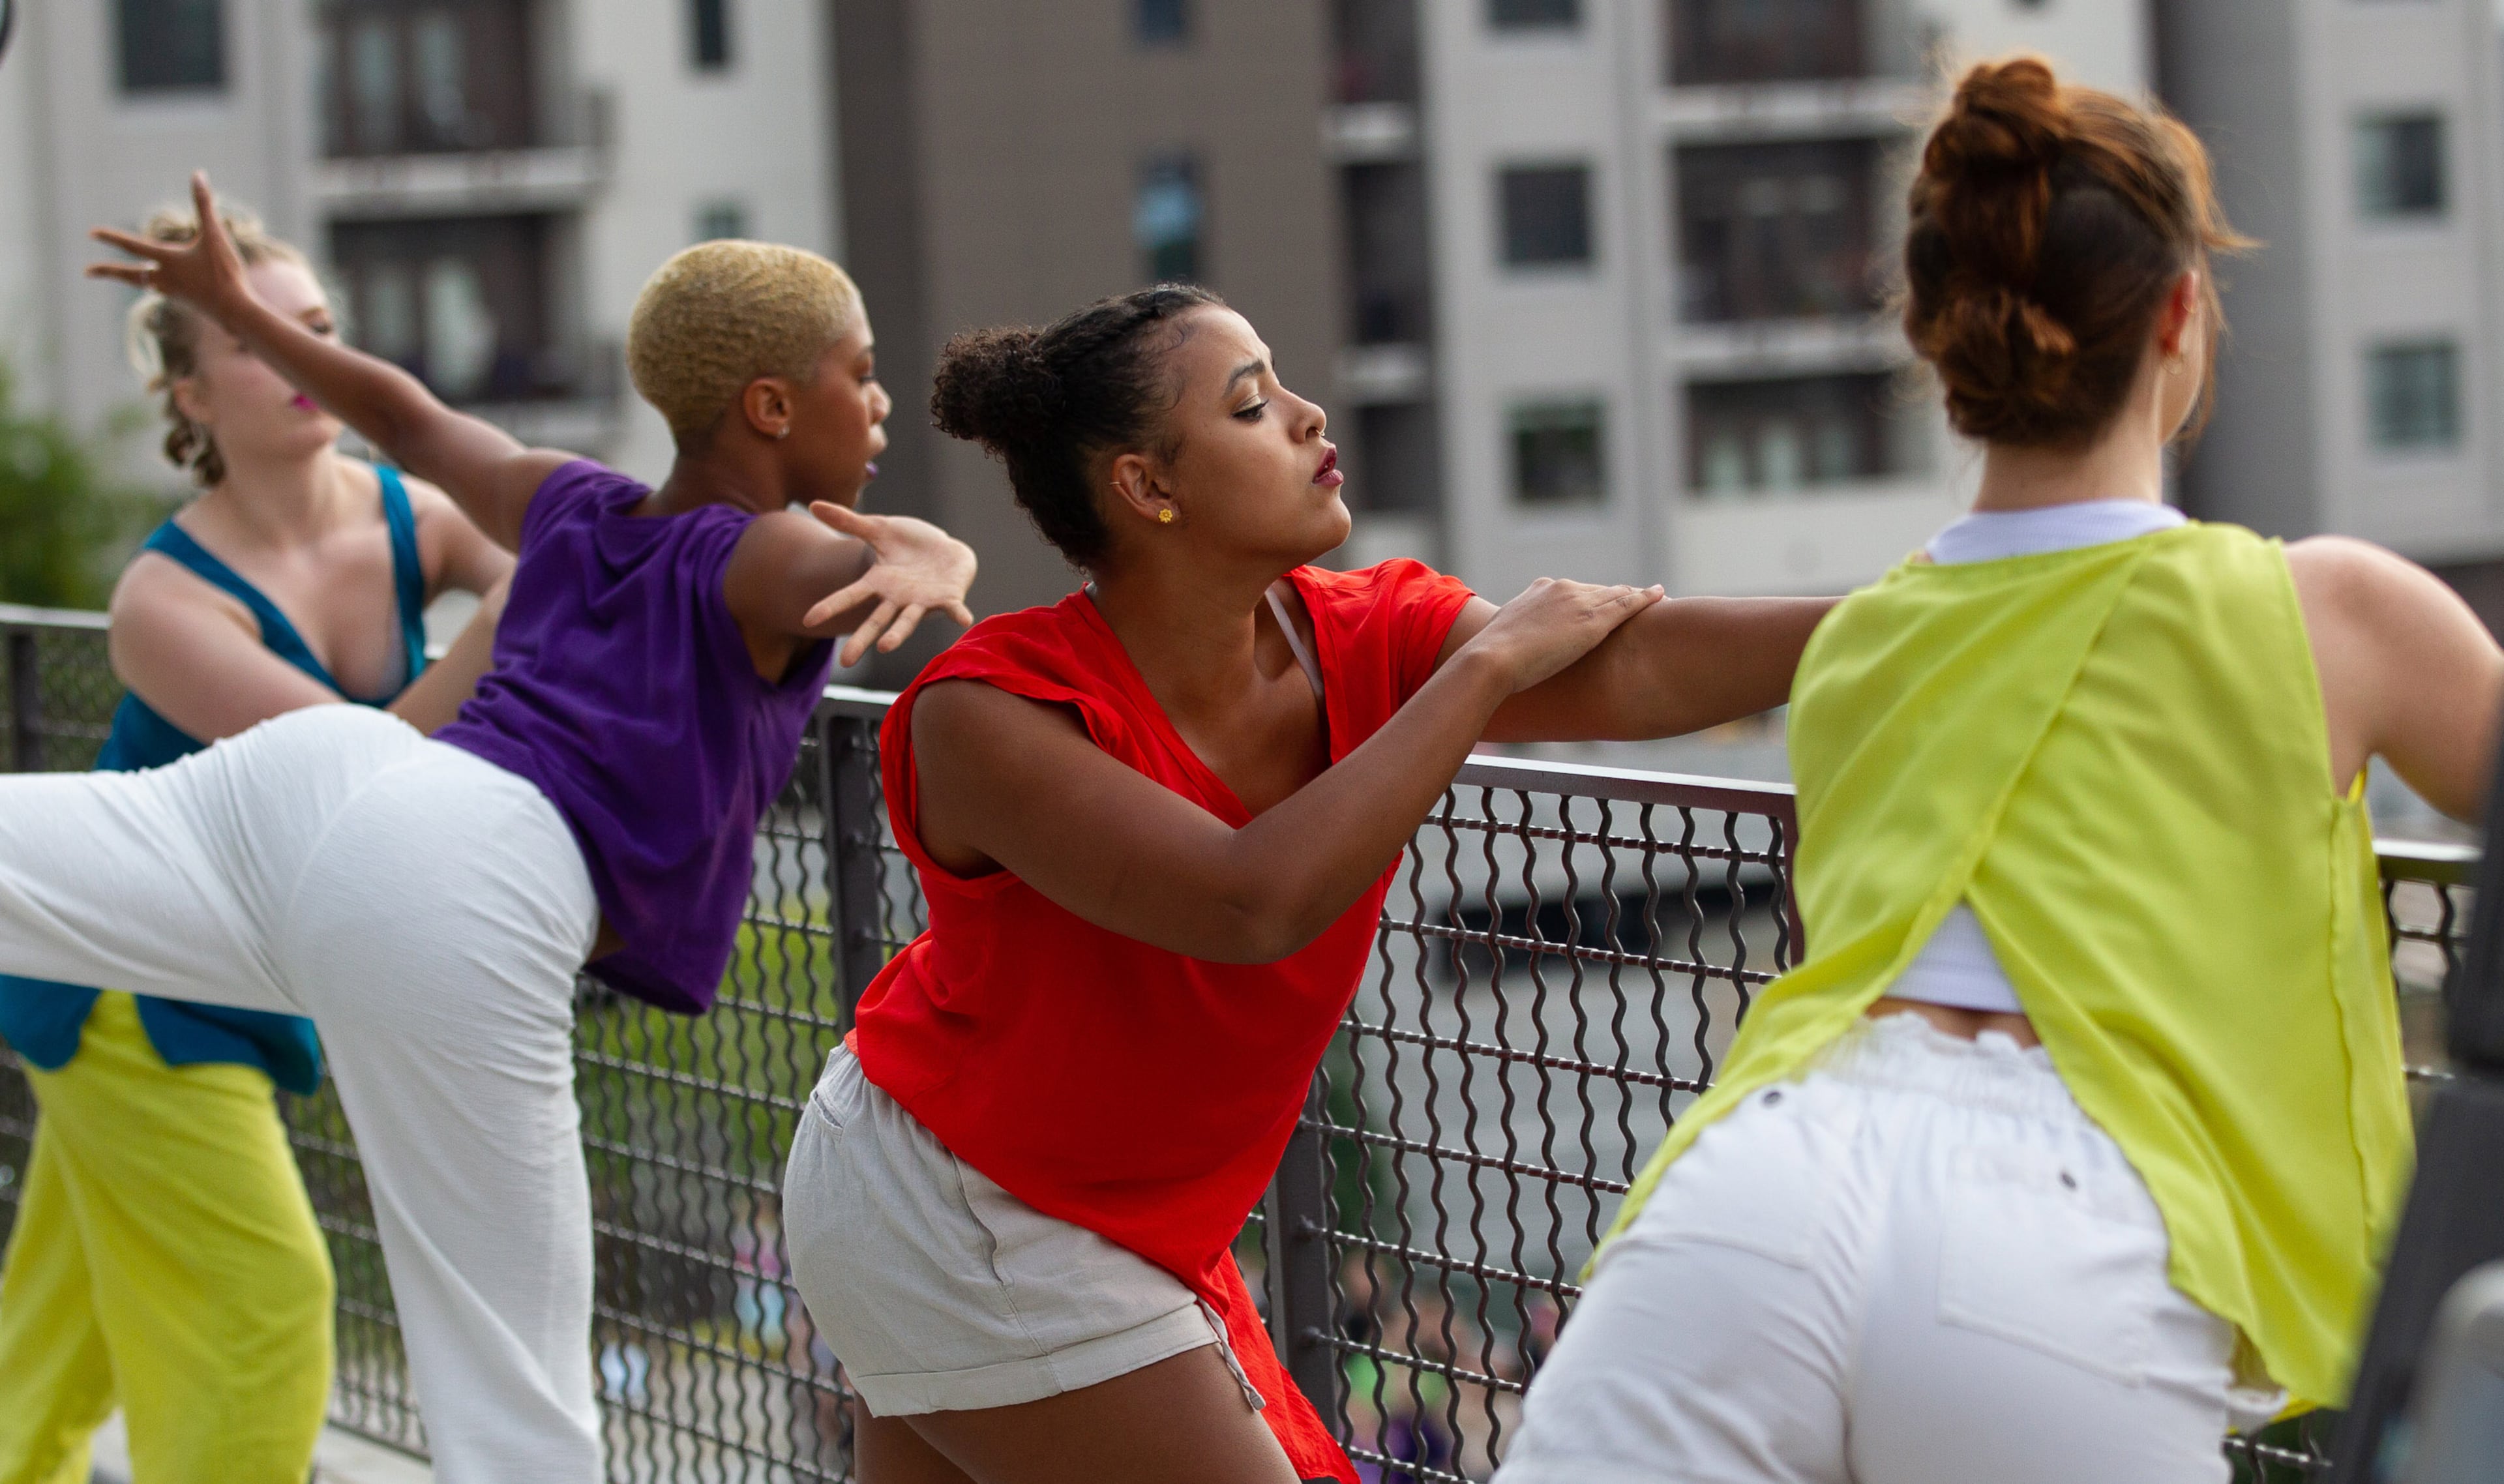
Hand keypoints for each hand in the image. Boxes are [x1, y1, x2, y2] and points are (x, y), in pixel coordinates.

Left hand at [85, 173, 250, 322]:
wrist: (235, 311)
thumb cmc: (225, 272)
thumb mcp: (215, 234)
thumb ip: (204, 204)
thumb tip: (198, 174)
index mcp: (167, 259)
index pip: (132, 246)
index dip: (111, 237)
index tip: (91, 233)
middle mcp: (164, 277)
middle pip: (129, 274)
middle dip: (107, 271)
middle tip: (87, 272)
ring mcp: (174, 292)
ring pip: (144, 283)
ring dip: (133, 278)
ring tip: (127, 275)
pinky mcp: (185, 302)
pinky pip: (163, 291)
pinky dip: (155, 286)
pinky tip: (160, 286)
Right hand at [804, 501, 978, 665]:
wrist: (944, 549)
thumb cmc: (909, 543)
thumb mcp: (878, 529)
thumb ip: (848, 521)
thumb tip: (813, 504)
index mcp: (878, 584)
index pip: (850, 597)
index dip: (831, 607)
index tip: (808, 619)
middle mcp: (897, 599)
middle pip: (876, 622)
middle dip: (863, 640)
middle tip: (846, 663)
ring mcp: (922, 602)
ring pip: (908, 621)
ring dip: (898, 634)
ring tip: (885, 647)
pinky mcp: (948, 598)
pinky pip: (953, 609)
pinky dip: (958, 614)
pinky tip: (964, 619)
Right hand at [1458, 578, 1663, 694]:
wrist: (1493, 658)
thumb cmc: (1492, 655)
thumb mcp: (1504, 635)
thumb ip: (1518, 633)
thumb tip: (1512, 646)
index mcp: (1541, 589)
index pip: (1575, 592)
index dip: (1590, 599)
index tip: (1601, 603)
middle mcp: (1563, 589)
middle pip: (1599, 591)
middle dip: (1616, 596)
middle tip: (1638, 600)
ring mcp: (1580, 603)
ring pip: (1617, 595)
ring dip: (1636, 596)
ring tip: (1656, 597)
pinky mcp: (1594, 620)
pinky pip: (1628, 603)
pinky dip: (1647, 598)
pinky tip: (1661, 594)